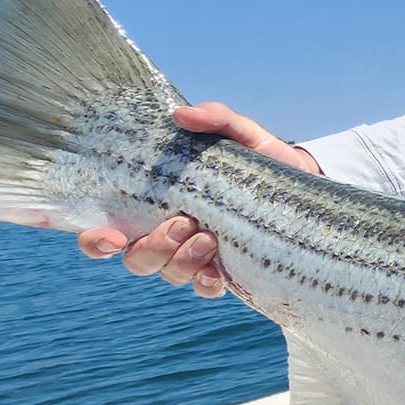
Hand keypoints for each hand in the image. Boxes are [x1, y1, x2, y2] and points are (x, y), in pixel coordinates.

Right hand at [76, 102, 321, 297]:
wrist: (308, 188)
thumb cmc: (263, 161)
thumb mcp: (243, 134)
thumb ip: (215, 119)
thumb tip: (181, 115)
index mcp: (159, 202)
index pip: (108, 227)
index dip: (96, 240)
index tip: (110, 234)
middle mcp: (169, 234)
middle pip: (135, 259)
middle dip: (151, 248)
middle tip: (183, 224)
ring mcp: (195, 257)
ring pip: (167, 273)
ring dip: (182, 260)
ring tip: (211, 238)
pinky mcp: (226, 274)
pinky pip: (203, 289)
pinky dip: (206, 282)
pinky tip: (219, 270)